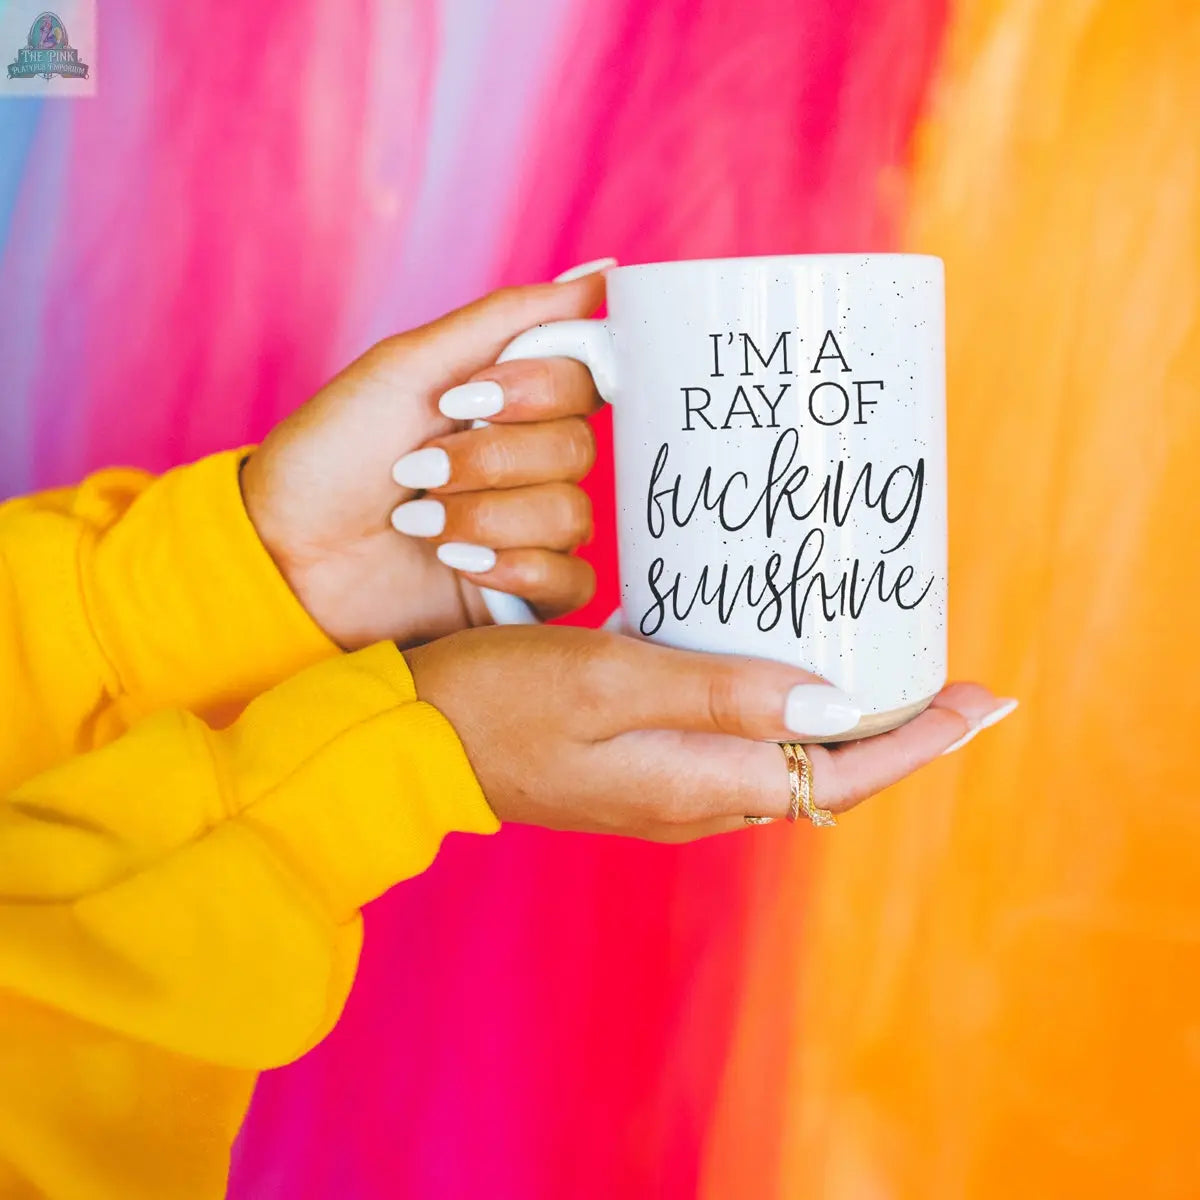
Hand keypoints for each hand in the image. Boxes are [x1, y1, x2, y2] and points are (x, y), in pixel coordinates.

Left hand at [240, 272, 607, 649]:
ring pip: (571, 517)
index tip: (465, 397)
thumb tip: (604, 273)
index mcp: (511, 400)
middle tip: (418, 470)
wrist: (283, 551)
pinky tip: (460, 564)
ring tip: (418, 523)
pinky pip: (573, 581)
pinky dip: (518, 570)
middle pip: (578, 450)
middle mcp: (530, 460)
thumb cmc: (333, 452)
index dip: (539, 391)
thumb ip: (510, 319)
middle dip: (491, 460)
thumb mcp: (409, 367)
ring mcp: (530, 528)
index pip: (586, 379)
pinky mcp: (525, 592)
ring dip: (486, 517)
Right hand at [406, 626, 1012, 840]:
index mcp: (698, 782)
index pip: (843, 773)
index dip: (919, 739)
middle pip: (827, 776)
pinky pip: (737, 748)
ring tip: (874, 663)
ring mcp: (666, 789)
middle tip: (940, 672)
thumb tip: (836, 710)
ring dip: (839, 725)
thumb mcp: (611, 683)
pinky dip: (778, 715)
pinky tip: (773, 666)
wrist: (413, 746)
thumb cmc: (500, 703)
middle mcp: (695, 799)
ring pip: (784, 762)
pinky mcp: (640, 769)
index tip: (982, 698)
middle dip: (895, 732)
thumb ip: (721, 695)